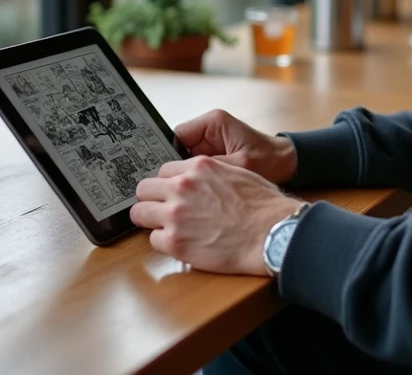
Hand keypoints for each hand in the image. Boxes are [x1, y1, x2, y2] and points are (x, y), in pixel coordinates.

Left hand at [131, 156, 303, 274]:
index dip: (166, 184)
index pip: (162, 171)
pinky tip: (183, 244)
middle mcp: (182, 187)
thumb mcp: (237, 173)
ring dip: (152, 221)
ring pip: (139, 214)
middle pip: (144, 189)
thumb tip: (198, 180)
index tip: (170, 193)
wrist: (272, 232)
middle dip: (152, 200)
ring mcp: (175, 215)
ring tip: (168, 229)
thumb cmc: (263, 206)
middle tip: (162, 211)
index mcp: (198, 167)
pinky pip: (153, 241)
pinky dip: (165, 244)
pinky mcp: (175, 242)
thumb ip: (210, 174)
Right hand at [174, 109, 296, 183]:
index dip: (170, 157)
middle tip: (177, 188)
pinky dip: (197, 178)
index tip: (168, 177)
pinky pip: (196, 166)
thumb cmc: (269, 160)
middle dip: (178, 169)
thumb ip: (213, 166)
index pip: (177, 136)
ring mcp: (210, 141)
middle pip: (178, 148)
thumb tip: (186, 176)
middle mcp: (208, 128)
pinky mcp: (214, 153)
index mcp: (213, 122)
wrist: (286, 163)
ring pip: (185, 159)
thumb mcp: (240, 165)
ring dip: (188, 175)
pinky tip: (199, 191)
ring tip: (190, 190)